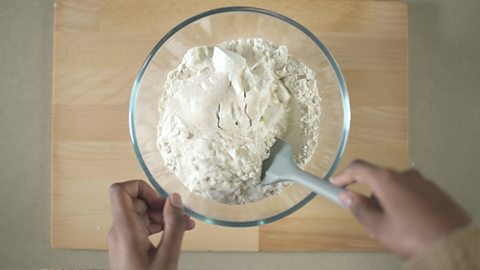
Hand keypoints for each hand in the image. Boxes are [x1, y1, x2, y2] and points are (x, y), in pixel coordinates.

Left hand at [108, 180, 194, 269]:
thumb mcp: (168, 256)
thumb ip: (173, 225)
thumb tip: (175, 199)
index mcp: (125, 230)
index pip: (120, 190)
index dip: (141, 187)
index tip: (161, 199)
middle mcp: (119, 231)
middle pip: (135, 201)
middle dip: (160, 204)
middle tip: (180, 215)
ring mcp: (122, 239)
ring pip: (140, 214)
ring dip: (162, 216)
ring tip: (184, 226)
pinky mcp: (127, 246)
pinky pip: (141, 227)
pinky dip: (158, 226)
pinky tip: (174, 234)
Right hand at [331, 160, 470, 258]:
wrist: (456, 244)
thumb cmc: (417, 236)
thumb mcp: (379, 228)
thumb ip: (359, 209)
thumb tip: (348, 198)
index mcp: (387, 180)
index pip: (358, 168)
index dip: (343, 175)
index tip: (335, 183)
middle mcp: (405, 175)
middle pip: (377, 179)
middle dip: (370, 197)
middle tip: (369, 218)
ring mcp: (422, 182)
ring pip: (395, 187)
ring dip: (388, 202)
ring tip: (394, 227)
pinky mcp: (435, 191)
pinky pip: (412, 192)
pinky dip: (405, 204)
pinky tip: (409, 224)